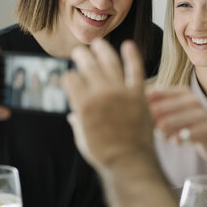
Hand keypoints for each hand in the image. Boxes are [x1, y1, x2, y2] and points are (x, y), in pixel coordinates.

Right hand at [62, 39, 153, 170]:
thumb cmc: (104, 154)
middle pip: (88, 65)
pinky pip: (136, 70)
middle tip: (79, 52)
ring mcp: (121, 92)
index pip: (71, 79)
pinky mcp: (139, 94)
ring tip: (98, 44)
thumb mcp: (82, 139)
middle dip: (81, 56)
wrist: (130, 162)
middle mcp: (101, 93)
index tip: (69, 78)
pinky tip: (128, 45)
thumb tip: (73, 115)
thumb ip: (78, 122)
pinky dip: (132, 56)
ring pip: (110, 62)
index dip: (68, 77)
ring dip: (103, 50)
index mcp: (83, 104)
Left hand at [147, 88, 206, 160]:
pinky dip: (173, 141)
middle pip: (158, 109)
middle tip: (152, 130)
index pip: (155, 94)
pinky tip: (176, 142)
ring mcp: (199, 114)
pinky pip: (179, 137)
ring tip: (164, 137)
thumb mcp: (178, 112)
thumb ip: (159, 107)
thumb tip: (134, 104)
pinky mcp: (205, 130)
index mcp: (183, 92)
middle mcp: (191, 100)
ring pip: (167, 123)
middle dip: (150, 122)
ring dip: (161, 133)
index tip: (141, 117)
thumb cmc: (192, 126)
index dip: (144, 107)